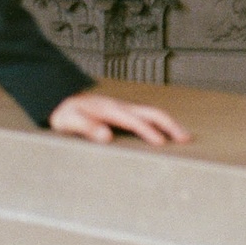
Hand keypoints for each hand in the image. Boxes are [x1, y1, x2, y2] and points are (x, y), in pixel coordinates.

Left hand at [47, 91, 191, 145]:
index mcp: (109, 110)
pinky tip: (166, 134)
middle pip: (151, 112)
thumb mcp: (69, 122)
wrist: (59, 100)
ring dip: (169, 124)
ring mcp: (123, 108)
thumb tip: (106, 136)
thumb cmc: (64, 114)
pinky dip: (161, 124)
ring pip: (152, 113)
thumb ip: (86, 128)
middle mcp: (120, 106)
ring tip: (184, 138)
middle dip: (170, 124)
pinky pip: (146, 116)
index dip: (148, 132)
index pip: (134, 121)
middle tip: (186, 139)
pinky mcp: (123, 112)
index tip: (162, 144)